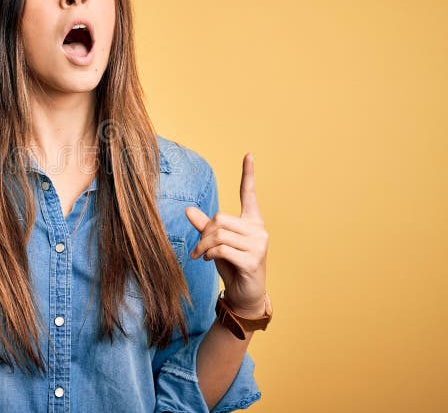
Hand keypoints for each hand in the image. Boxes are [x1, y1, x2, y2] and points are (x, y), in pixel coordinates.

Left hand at [185, 153, 267, 315]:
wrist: (245, 293)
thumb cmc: (232, 265)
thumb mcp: (216, 243)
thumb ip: (204, 227)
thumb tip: (187, 210)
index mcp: (252, 222)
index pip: (249, 194)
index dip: (248, 175)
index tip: (248, 155)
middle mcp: (259, 230)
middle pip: (220, 219)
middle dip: (204, 233)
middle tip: (198, 248)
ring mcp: (259, 245)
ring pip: (219, 234)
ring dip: (203, 246)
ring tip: (199, 255)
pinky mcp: (253, 260)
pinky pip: (222, 249)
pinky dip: (209, 254)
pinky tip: (207, 260)